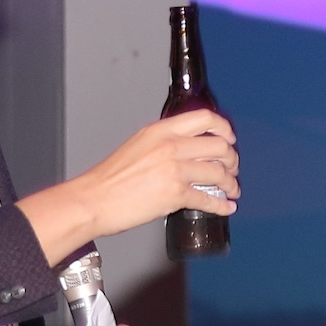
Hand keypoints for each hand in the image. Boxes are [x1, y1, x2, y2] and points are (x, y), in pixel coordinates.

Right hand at [18, 110, 237, 260]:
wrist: (93, 199)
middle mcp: (170, 146)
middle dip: (231, 159)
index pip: (204, 118)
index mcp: (160, 130)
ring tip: (231, 190)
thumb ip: (162, 143)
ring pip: (218, 173)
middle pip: (219, 145)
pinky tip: (226, 208)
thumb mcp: (137, 146)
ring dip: (230, 183)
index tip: (229, 138)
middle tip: (231, 168)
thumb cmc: (109, 178)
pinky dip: (222, 205)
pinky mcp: (175, 194)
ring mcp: (174, 170)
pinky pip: (209, 199)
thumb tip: (185, 151)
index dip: (224, 128)